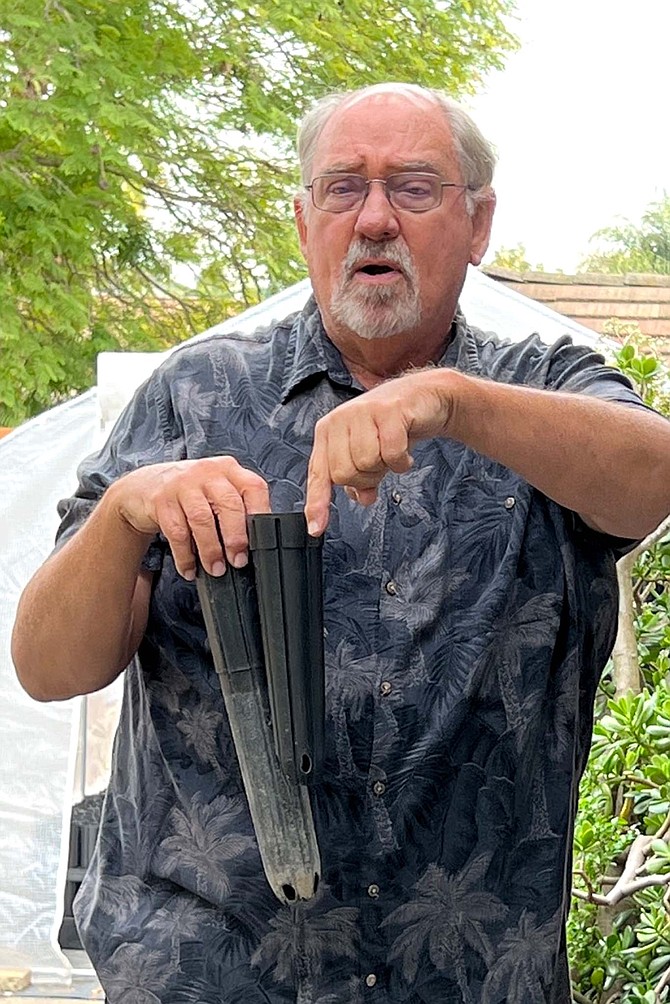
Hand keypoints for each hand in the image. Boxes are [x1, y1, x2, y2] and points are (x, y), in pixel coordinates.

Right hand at [107, 457, 270, 578]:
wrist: (144, 486)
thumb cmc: (190, 492)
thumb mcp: (216, 489)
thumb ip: (237, 507)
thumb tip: (255, 542)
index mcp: (229, 470)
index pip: (254, 487)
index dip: (261, 514)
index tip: (260, 540)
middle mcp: (207, 472)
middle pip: (228, 504)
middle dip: (235, 537)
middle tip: (237, 560)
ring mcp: (183, 484)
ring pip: (202, 520)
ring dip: (210, 550)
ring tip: (215, 568)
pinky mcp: (162, 500)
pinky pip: (177, 533)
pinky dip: (185, 556)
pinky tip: (190, 568)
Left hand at [305, 369, 453, 535]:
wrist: (424, 397)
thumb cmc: (392, 425)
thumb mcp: (369, 453)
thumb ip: (360, 477)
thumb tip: (360, 498)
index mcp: (328, 431)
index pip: (319, 473)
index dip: (318, 503)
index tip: (316, 528)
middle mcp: (340, 419)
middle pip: (344, 473)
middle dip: (367, 477)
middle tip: (381, 463)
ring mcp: (362, 412)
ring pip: (366, 463)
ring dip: (386, 466)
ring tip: (393, 452)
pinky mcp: (388, 411)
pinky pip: (391, 453)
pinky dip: (402, 460)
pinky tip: (406, 451)